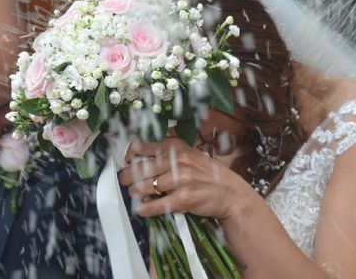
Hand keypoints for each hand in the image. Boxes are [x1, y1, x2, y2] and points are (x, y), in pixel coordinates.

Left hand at [118, 137, 253, 219]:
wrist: (230, 193)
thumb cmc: (207, 173)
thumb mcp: (190, 154)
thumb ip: (169, 153)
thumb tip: (141, 155)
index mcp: (176, 147)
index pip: (142, 146)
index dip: (129, 154)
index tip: (124, 160)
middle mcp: (177, 161)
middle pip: (140, 168)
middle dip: (128, 177)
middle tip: (124, 181)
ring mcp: (180, 180)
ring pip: (145, 187)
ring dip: (135, 193)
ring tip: (134, 194)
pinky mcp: (183, 199)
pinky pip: (156, 205)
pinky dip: (145, 209)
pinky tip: (141, 209)